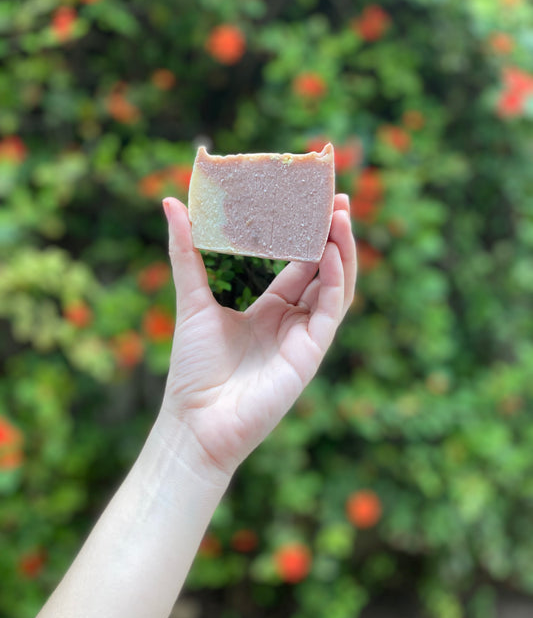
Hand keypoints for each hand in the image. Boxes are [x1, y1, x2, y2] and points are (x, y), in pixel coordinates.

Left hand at [157, 194, 356, 481]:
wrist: (196, 420)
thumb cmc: (194, 369)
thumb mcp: (192, 300)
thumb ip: (186, 252)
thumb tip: (172, 203)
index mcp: (269, 310)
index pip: (298, 264)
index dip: (307, 233)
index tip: (311, 198)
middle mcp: (292, 321)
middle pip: (322, 270)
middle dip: (331, 235)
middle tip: (335, 197)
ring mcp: (304, 337)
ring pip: (336, 286)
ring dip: (341, 250)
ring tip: (339, 214)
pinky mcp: (310, 353)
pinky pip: (332, 310)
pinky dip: (337, 278)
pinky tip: (332, 248)